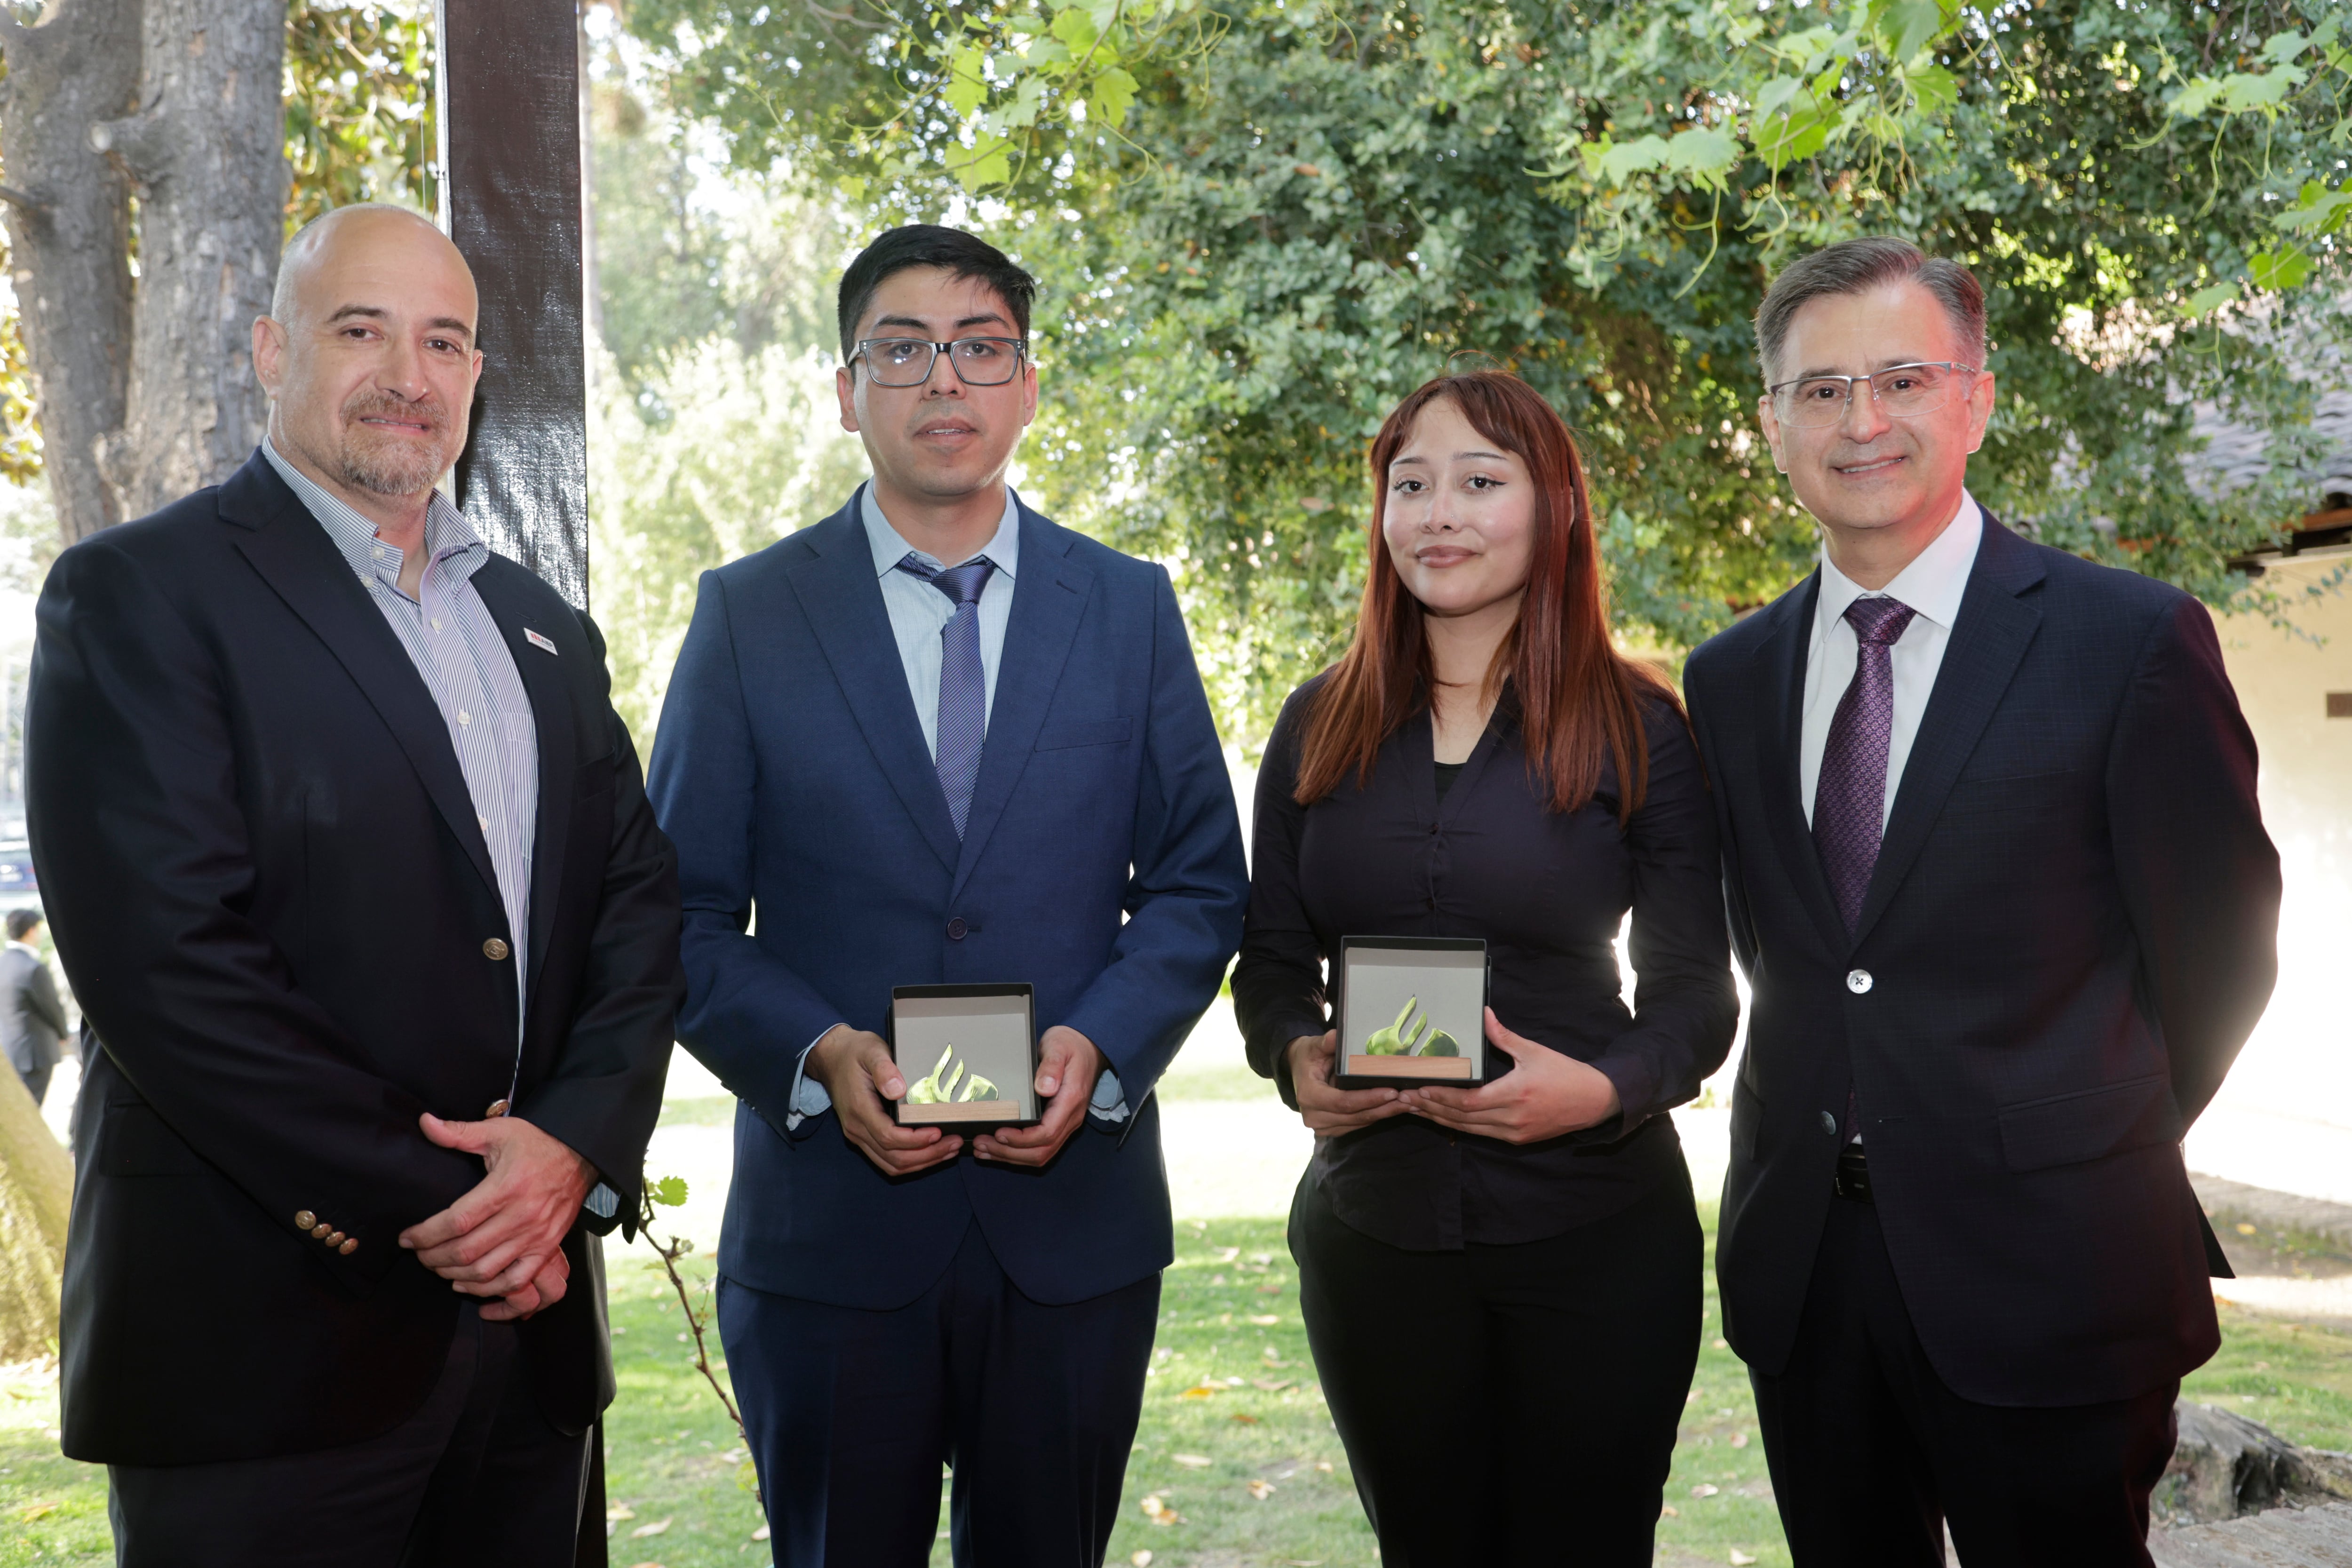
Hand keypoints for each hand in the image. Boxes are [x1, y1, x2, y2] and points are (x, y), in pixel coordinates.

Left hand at [398, 1113, 596, 1309]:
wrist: (581, 1154)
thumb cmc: (536, 1142)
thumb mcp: (498, 1131)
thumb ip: (459, 1132)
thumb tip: (424, 1123)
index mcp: (507, 1187)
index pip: (457, 1221)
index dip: (426, 1234)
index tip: (406, 1238)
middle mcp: (522, 1216)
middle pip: (466, 1251)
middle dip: (433, 1257)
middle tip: (417, 1254)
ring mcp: (536, 1236)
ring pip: (486, 1271)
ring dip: (453, 1275)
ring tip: (437, 1267)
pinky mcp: (547, 1248)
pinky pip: (516, 1281)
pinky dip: (488, 1289)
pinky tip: (467, 1284)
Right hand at [807, 1023, 963, 1176]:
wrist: (831, 1058)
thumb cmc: (854, 1052)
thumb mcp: (870, 1050)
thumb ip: (884, 1069)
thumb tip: (899, 1089)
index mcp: (859, 1109)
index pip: (888, 1136)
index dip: (915, 1140)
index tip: (939, 1132)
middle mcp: (856, 1129)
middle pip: (893, 1157)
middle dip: (927, 1155)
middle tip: (954, 1143)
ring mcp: (859, 1136)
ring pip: (891, 1164)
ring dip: (921, 1162)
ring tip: (948, 1151)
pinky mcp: (864, 1137)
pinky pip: (887, 1160)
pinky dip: (911, 1161)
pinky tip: (931, 1152)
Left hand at [973, 1025, 1102, 1167]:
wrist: (1087, 1047)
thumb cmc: (1070, 1046)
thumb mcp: (1059, 1048)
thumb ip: (1051, 1067)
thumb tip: (1044, 1088)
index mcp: (1070, 1101)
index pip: (1047, 1133)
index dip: (1021, 1139)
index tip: (999, 1133)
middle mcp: (1070, 1118)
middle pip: (1041, 1150)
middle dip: (1009, 1153)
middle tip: (981, 1144)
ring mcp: (1066, 1123)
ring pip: (1041, 1153)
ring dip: (1011, 1156)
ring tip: (983, 1149)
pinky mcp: (1059, 1124)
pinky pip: (1041, 1147)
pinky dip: (1018, 1153)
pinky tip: (998, 1149)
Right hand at [1287, 1030, 1415, 1139]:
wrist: (1299, 1070)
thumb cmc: (1309, 1056)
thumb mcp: (1314, 1046)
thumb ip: (1326, 1043)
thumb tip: (1335, 1036)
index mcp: (1309, 1095)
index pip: (1343, 1101)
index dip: (1369, 1098)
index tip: (1392, 1091)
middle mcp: (1314, 1116)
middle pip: (1355, 1116)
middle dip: (1384, 1108)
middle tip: (1410, 1099)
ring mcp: (1323, 1126)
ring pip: (1360, 1123)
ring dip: (1385, 1114)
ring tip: (1409, 1103)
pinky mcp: (1333, 1129)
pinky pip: (1358, 1124)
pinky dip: (1377, 1116)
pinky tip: (1395, 1107)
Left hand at [1401, 1008, 1621, 1143]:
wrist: (1594, 1102)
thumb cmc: (1565, 1074)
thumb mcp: (1533, 1051)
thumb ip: (1503, 1036)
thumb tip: (1484, 1014)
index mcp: (1513, 1095)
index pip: (1467, 1101)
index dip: (1440, 1096)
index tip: (1418, 1088)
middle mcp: (1511, 1119)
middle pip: (1461, 1118)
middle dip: (1430, 1109)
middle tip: (1403, 1100)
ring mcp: (1513, 1133)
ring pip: (1468, 1130)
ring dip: (1440, 1120)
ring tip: (1415, 1110)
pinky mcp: (1517, 1139)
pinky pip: (1481, 1134)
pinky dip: (1459, 1126)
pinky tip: (1443, 1119)